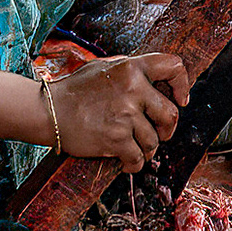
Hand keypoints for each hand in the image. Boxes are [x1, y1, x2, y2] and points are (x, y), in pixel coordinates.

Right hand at [49, 53, 191, 171]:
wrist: (49, 111)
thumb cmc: (75, 90)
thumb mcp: (104, 67)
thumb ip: (131, 71)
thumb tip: (156, 80)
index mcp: (131, 68)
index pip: (173, 66)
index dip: (182, 84)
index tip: (180, 100)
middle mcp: (133, 89)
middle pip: (171, 114)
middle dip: (167, 129)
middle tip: (158, 134)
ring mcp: (126, 115)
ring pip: (154, 141)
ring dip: (146, 149)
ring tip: (133, 148)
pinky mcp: (116, 139)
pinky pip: (138, 158)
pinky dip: (133, 164)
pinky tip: (124, 161)